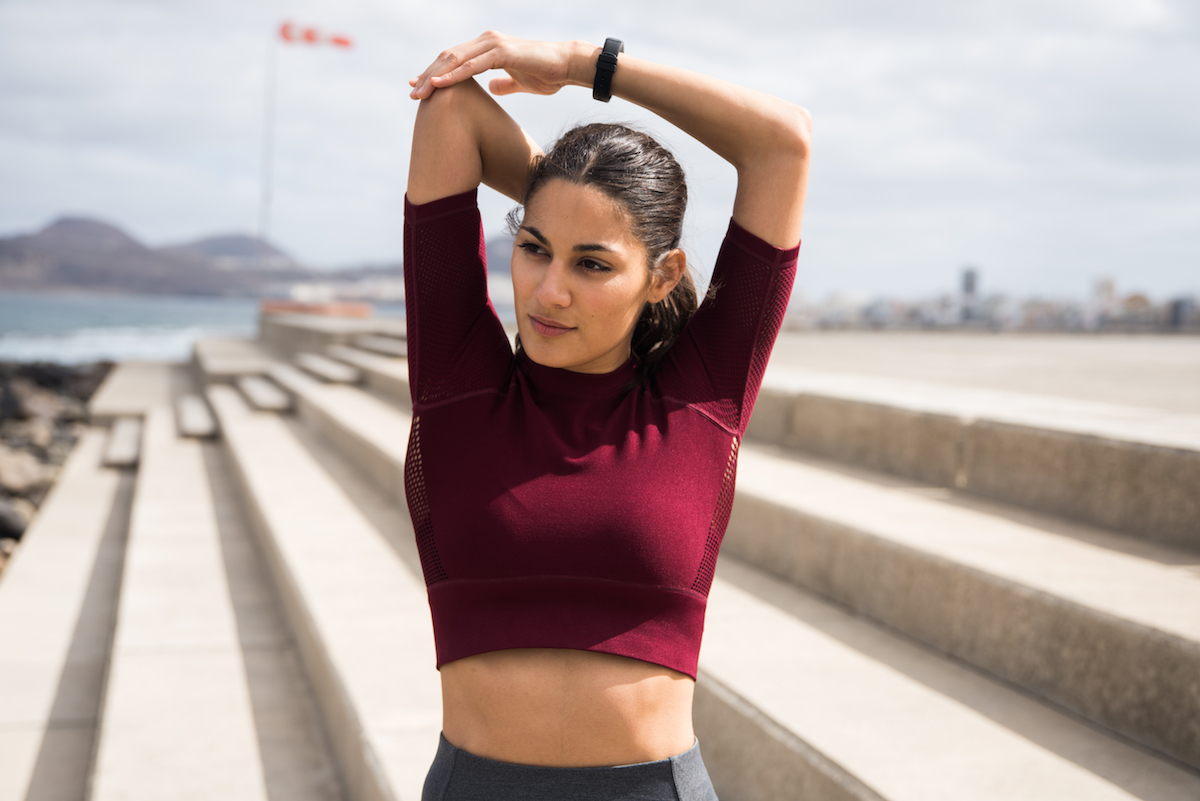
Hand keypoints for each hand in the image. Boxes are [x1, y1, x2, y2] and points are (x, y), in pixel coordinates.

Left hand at [409, 31, 583, 99]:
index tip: (419, 88)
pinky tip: (439, 84)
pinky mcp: (502, 52)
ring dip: (435, 76)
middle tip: (412, 94)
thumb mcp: (519, 82)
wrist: (568, 66)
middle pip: (448, 58)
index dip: (435, 73)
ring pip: (455, 59)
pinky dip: (454, 74)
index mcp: (487, 48)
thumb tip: (491, 89)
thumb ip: (504, 84)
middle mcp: (485, 42)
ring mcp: (493, 45)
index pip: (453, 60)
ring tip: (419, 92)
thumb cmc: (546, 74)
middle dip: (428, 75)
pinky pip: (472, 65)